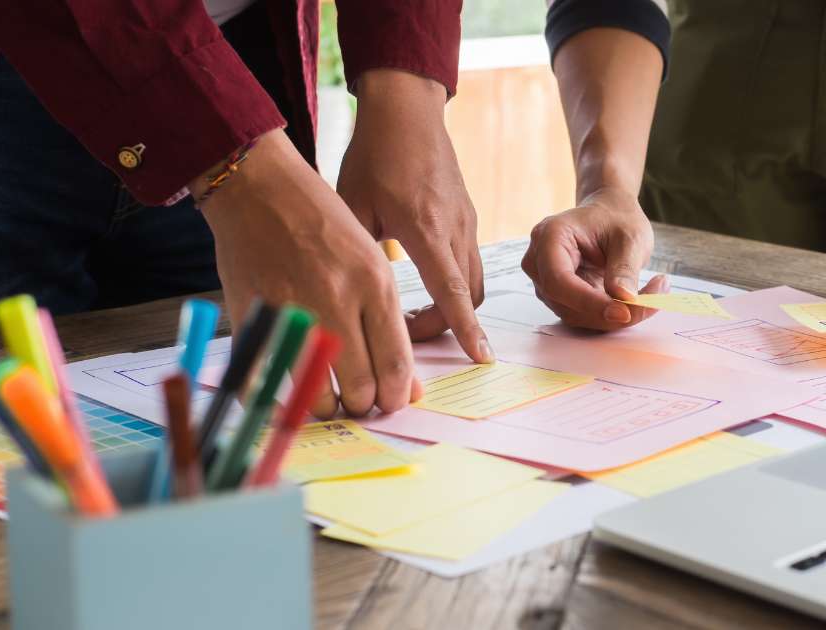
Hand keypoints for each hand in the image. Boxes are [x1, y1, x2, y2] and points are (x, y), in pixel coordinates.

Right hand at [197, 130, 421, 417]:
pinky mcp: (253, 316)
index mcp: (374, 283)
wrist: (259, 187)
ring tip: (327, 400)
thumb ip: (388, 324)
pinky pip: (264, 381)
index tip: (392, 402)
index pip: (395, 364)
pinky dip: (275, 401)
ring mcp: (293, 311)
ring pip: (316, 393)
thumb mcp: (370, 262)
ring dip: (324, 407)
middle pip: (360, 386)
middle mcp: (336, 299)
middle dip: (364, 405)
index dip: (396, 395)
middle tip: (359, 402)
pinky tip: (285, 399)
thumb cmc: (322, 223)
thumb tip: (406, 386)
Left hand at [337, 70, 491, 363]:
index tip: (480, 356)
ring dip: (452, 305)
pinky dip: (455, 282)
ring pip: (474, 281)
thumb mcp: (352, 204)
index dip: (466, 328)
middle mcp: (455, 229)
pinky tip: (424, 278)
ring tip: (414, 311)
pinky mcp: (468, 215)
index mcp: (425, 229)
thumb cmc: (375, 153)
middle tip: (406, 332)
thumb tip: (344, 298)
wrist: (407, 110)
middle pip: (469, 296)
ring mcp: (467, 222)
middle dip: (445, 325)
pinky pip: (470, 260)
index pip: (453, 291)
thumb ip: (355, 252)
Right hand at [522, 187, 664, 329]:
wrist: (608, 214)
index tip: (625, 311)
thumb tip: (624, 300)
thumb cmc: (616, 218)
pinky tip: (634, 299)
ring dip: (613, 316)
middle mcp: (539, 262)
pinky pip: (583, 316)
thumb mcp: (630, 237)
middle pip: (567, 304)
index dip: (590, 302)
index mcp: (550, 237)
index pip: (559, 281)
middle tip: (651, 304)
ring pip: (576, 315)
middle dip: (609, 313)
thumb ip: (625, 268)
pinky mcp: (560, 297)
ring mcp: (546, 282)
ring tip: (650, 296)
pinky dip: (610, 315)